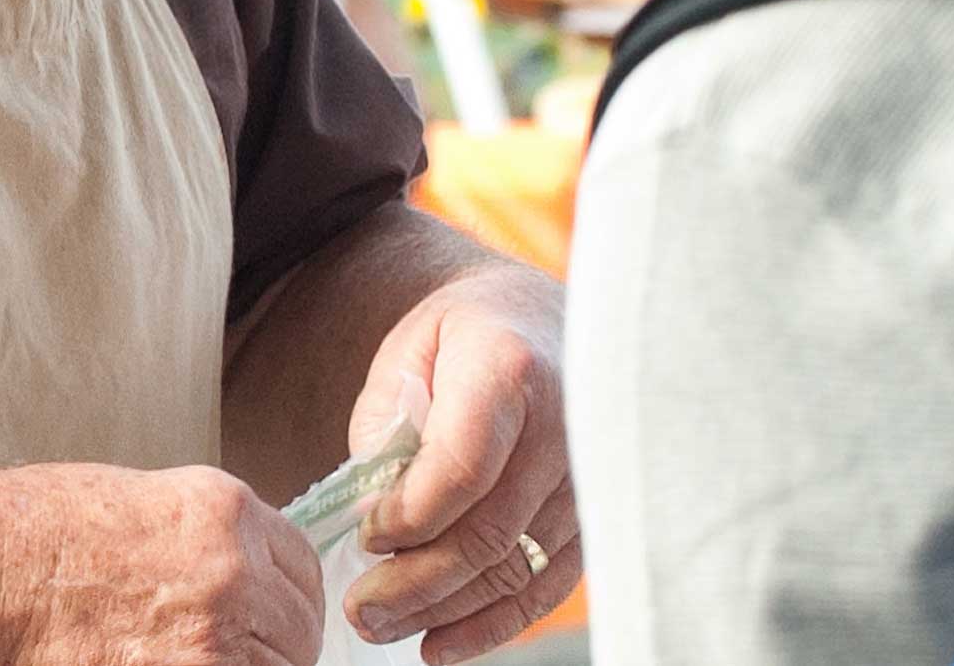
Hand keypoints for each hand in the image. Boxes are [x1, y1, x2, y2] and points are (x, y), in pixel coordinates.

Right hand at [0, 463, 326, 665]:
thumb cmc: (38, 536)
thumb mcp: (143, 505)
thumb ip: (206, 538)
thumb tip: (244, 574)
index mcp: (226, 512)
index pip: (304, 568)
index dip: (293, 598)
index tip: (280, 616)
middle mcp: (234, 571)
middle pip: (298, 630)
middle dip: (277, 647)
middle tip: (241, 655)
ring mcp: (213, 636)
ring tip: (202, 662)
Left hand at [335, 267, 574, 661]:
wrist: (542, 320)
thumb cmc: (464, 336)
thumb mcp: (407, 353)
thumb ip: (387, 428)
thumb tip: (380, 518)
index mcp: (511, 369)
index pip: (462, 466)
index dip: (409, 516)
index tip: (367, 536)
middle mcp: (567, 425)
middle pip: (489, 530)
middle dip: (415, 583)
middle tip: (359, 609)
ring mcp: (589, 476)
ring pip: (515, 569)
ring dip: (444, 610)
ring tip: (382, 626)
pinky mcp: (595, 515)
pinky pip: (547, 584)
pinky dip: (493, 623)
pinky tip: (440, 642)